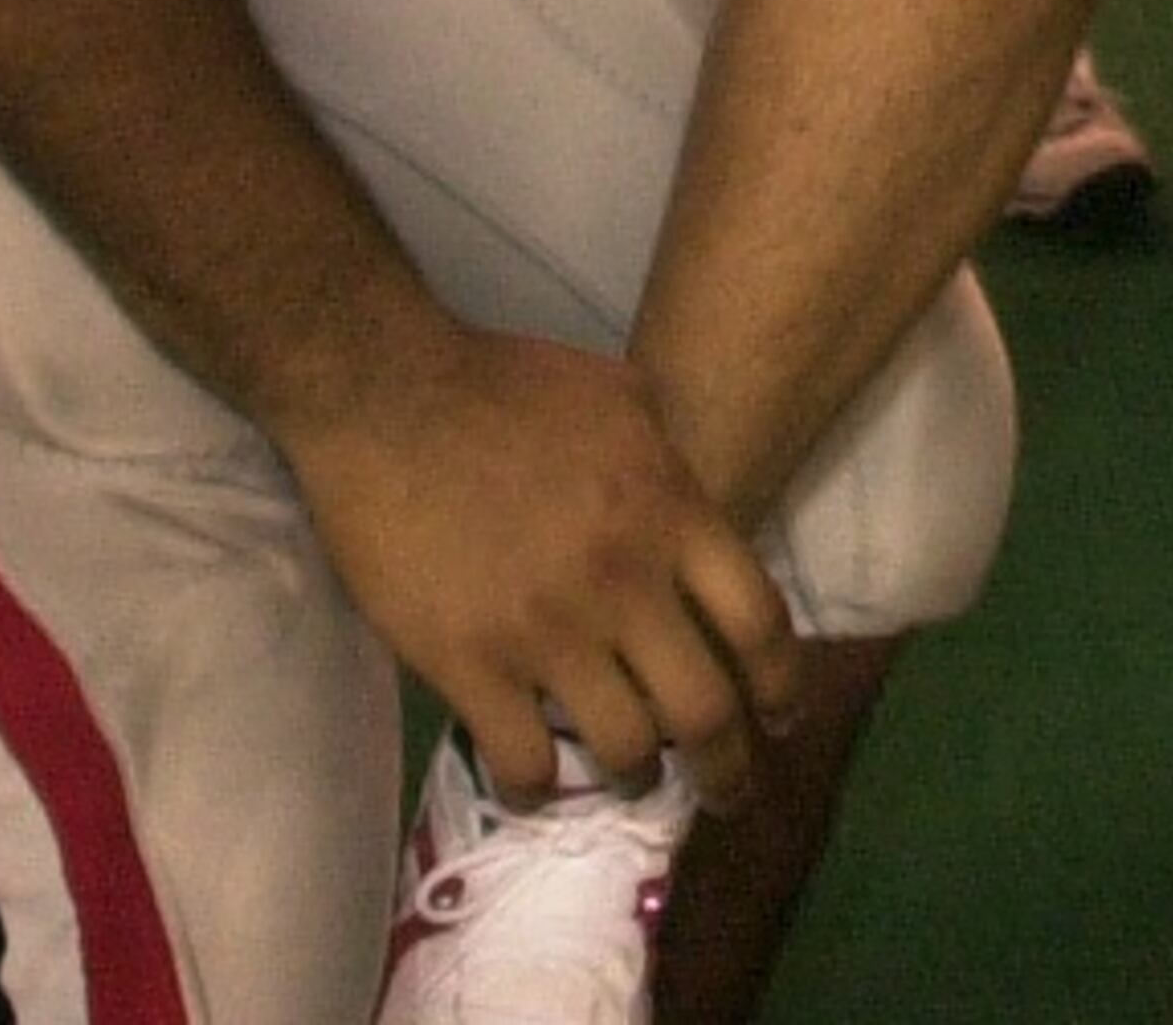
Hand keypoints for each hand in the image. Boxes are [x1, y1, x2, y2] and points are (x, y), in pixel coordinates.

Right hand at [278, 315, 798, 806]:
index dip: (782, 682)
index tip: (781, 714)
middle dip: (726, 766)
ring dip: (637, 776)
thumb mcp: (622, 396)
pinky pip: (525, 763)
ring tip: (630, 777)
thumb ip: (669, 463)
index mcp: (668, 510)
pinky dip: (540, 789)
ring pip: (625, 748)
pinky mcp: (470, 666)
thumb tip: (693, 509)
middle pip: (705, 709)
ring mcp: (547, 632)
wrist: (390, 397)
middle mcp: (623, 582)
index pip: (758, 620)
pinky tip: (539, 784)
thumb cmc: (507, 382)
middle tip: (725, 789)